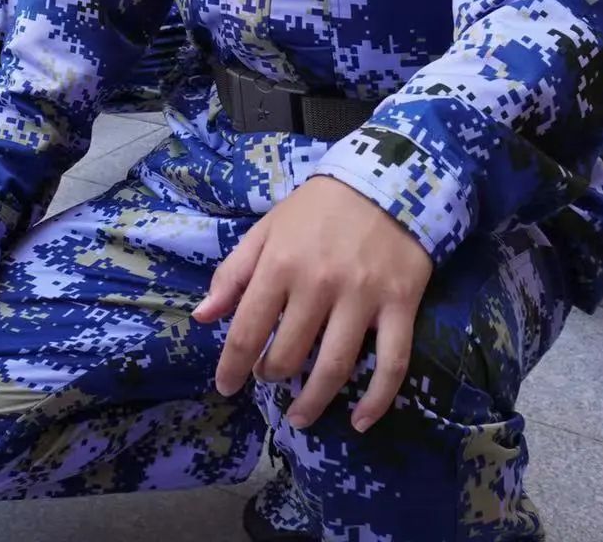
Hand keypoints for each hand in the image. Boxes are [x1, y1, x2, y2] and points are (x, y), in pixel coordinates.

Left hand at [195, 176, 431, 433]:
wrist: (386, 180)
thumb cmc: (319, 209)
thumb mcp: (267, 229)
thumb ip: (233, 273)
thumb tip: (202, 317)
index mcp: (280, 264)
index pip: (247, 331)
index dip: (232, 366)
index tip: (227, 386)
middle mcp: (319, 284)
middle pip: (289, 354)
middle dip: (273, 376)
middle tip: (271, 379)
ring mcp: (362, 297)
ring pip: (334, 366)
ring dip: (313, 401)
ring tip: (300, 417)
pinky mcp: (400, 305)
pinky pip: (392, 363)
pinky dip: (376, 400)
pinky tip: (359, 421)